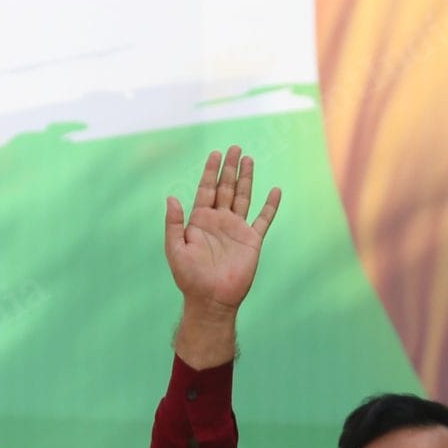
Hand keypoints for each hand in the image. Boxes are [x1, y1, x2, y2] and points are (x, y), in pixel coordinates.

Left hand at [164, 146, 280, 311]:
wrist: (211, 299)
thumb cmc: (190, 277)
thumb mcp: (175, 249)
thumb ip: (174, 224)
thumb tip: (171, 198)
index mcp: (200, 221)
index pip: (206, 189)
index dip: (210, 171)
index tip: (215, 153)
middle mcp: (219, 221)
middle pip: (226, 188)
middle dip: (230, 168)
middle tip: (235, 147)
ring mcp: (236, 230)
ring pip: (243, 197)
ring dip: (246, 178)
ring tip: (249, 159)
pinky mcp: (252, 241)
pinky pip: (263, 219)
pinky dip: (270, 205)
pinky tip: (275, 191)